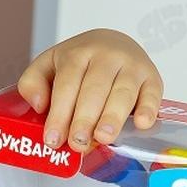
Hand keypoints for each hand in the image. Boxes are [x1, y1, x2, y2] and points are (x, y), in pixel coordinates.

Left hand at [16, 28, 163, 152]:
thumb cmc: (79, 63)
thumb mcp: (48, 65)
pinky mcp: (152, 78)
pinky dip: (148, 108)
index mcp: (78, 53)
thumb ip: (33, 82)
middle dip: (85, 118)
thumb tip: (40, 105)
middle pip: (95, 88)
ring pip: (123, 92)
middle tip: (78, 143)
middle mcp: (107, 56)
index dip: (60, 112)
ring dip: (113, 116)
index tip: (53, 139)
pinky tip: (140, 124)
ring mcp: (132, 66)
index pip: (67, 83)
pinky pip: (153, 94)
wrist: (114, 43)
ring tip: (103, 138)